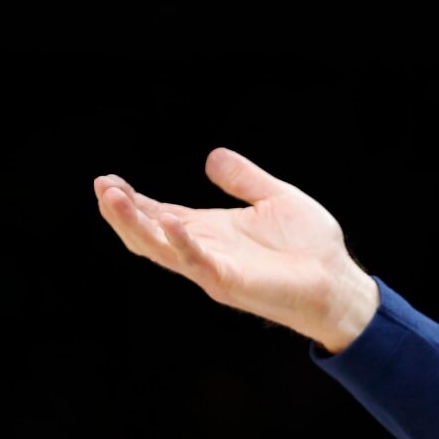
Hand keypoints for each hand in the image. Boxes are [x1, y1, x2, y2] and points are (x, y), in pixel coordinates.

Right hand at [93, 148, 378, 352]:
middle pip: (149, 233)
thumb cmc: (310, 246)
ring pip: (161, 249)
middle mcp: (204, 251)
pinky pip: (197, 262)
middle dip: (122, 212)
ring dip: (134, 225)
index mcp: (210, 232)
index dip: (133, 201)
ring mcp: (213, 268)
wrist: (338, 280)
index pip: (160, 215)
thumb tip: (212, 156)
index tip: (107, 180)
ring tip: (112, 198)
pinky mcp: (229, 282)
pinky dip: (180, 242)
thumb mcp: (275, 198)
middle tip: (101, 187)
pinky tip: (167, 219)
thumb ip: (244, 179)